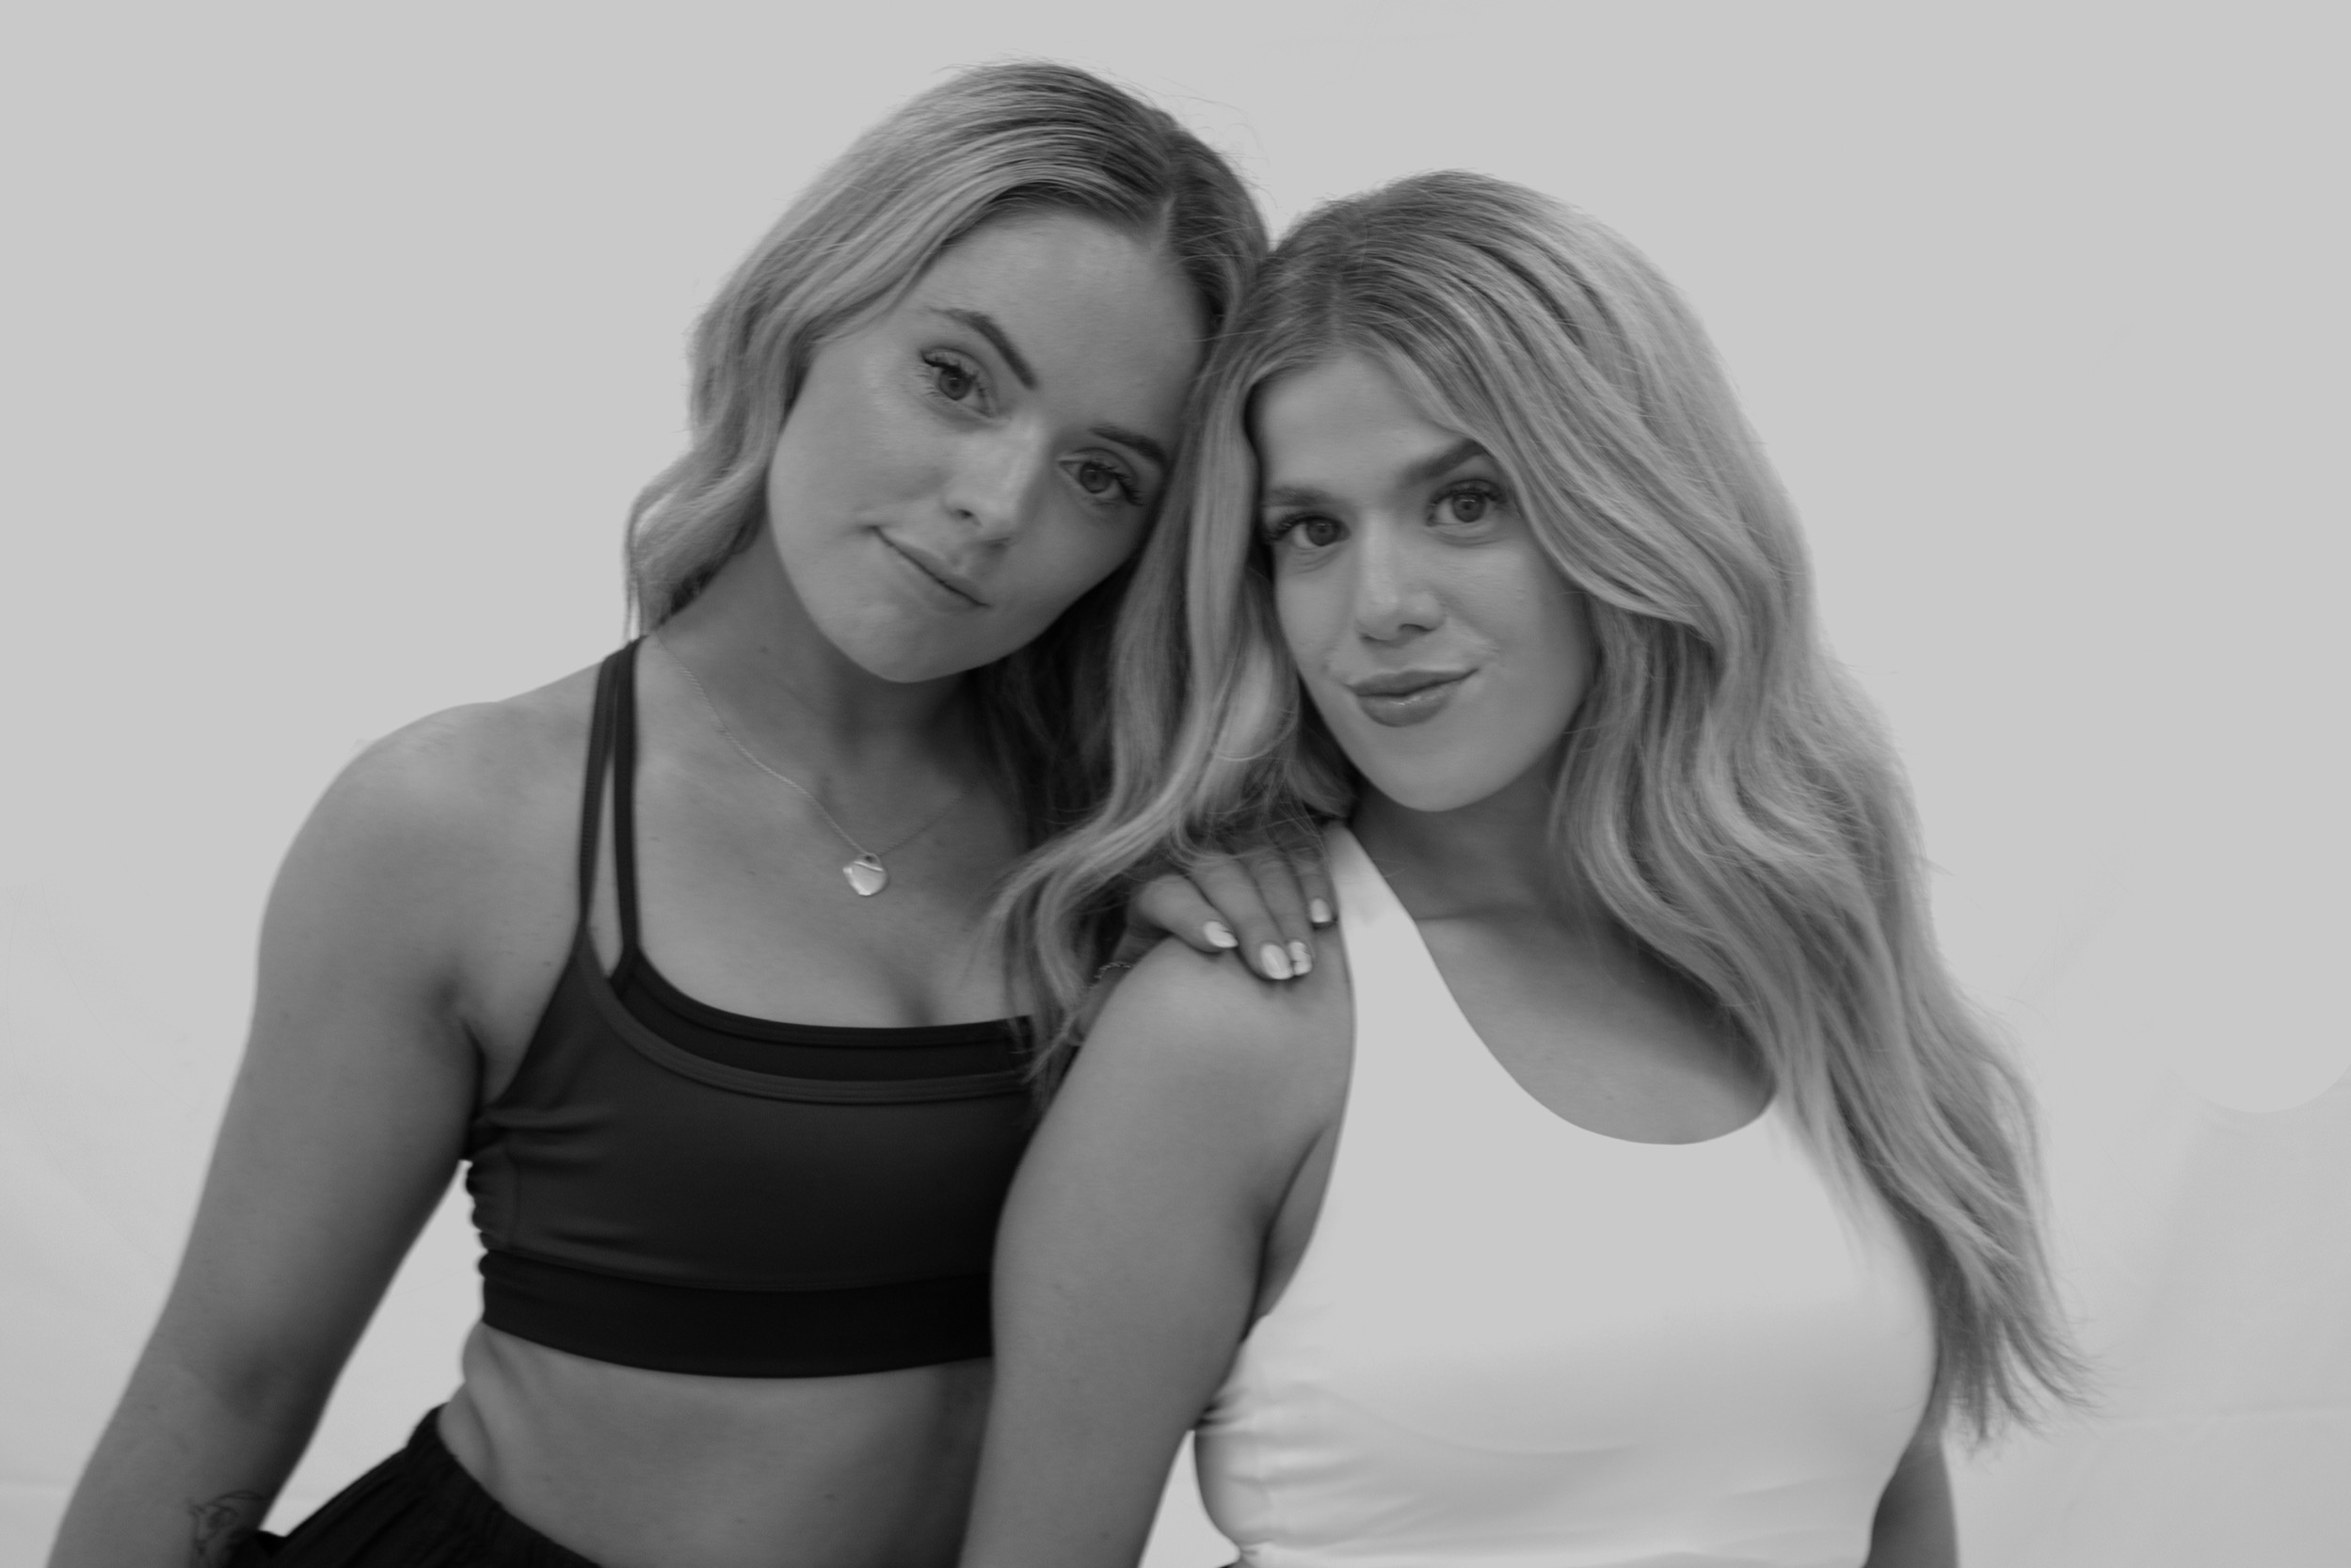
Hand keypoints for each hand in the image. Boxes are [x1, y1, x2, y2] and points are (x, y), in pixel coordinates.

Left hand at [1113, 829, 1334, 982]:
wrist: (1196, 907)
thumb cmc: (1163, 949)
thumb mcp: (1131, 967)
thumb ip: (1109, 996)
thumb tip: (1077, 1027)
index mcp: (1145, 883)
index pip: (1166, 891)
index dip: (1192, 914)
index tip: (1219, 947)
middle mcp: (1187, 849)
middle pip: (1221, 873)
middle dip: (1253, 921)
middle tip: (1278, 972)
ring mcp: (1232, 833)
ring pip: (1263, 859)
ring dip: (1287, 909)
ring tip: (1303, 961)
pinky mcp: (1271, 827)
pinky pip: (1297, 845)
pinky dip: (1313, 878)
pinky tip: (1324, 917)